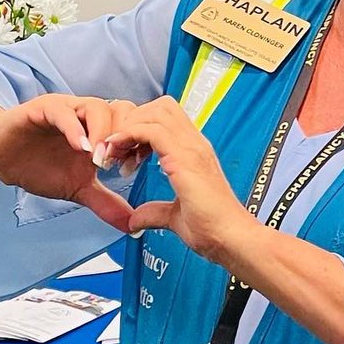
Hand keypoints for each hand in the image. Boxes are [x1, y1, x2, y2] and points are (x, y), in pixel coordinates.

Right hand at [0, 95, 138, 231]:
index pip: (135, 123)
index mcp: (101, 130)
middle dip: (127, 137)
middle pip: (124, 110)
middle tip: (121, 164)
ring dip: (104, 134)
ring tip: (100, 160)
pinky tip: (79, 148)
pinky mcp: (42, 108)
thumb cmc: (37, 166)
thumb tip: (133, 226)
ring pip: (98, 107)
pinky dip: (74, 129)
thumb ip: (106, 203)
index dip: (140, 142)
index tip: (135, 167)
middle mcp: (88, 115)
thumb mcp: (78, 188)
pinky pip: (63, 112)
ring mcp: (67, 109)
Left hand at [104, 95, 252, 259]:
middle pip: (159, 107)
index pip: (166, 119)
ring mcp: (192, 148)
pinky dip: (127, 136)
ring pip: (153, 112)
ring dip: (127, 128)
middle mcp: (195, 145)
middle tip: (116, 150)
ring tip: (114, 152)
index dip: (140, 129)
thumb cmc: (213, 229)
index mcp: (195, 153)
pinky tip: (118, 155)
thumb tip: (135, 219)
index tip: (126, 156)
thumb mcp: (175, 217)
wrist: (230, 237)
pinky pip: (149, 130)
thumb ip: (155, 213)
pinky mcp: (184, 157)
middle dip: (131, 121)